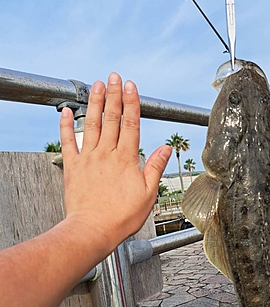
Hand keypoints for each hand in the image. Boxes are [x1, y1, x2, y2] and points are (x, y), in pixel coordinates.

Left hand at [60, 72, 170, 256]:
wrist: (94, 229)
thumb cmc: (121, 216)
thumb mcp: (148, 194)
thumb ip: (155, 167)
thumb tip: (165, 148)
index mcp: (126, 159)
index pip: (130, 124)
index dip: (131, 103)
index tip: (131, 86)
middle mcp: (106, 154)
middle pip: (111, 118)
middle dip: (113, 95)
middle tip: (114, 77)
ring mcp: (88, 158)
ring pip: (91, 124)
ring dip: (94, 103)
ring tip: (96, 85)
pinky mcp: (73, 166)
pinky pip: (68, 141)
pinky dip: (66, 125)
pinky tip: (66, 112)